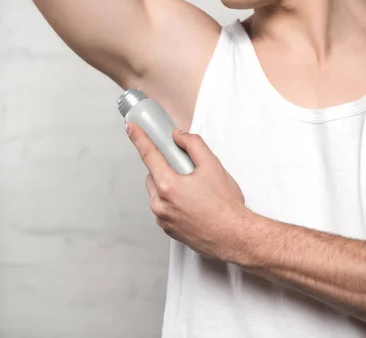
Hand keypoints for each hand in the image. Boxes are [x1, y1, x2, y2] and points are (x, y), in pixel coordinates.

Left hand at [125, 122, 253, 261]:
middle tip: (188, 171)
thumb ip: (193, 144)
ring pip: (158, 194)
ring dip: (169, 187)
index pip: (149, 155)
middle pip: (153, 176)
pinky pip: (165, 209)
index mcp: (167, 186)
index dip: (139, 138)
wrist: (234, 237)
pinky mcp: (169, 230)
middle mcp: (160, 204)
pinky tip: (194, 205)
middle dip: (166, 169)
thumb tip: (178, 137)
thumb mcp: (213, 165)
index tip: (131, 129)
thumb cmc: (225, 206)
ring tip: (195, 192)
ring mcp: (163, 219)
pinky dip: (173, 203)